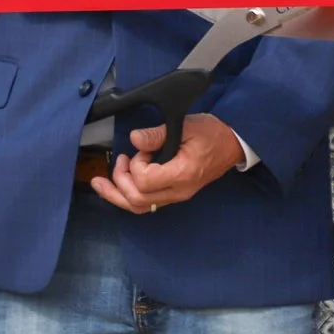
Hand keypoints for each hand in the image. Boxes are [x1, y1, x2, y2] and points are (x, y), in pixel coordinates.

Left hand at [93, 113, 241, 211]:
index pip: (146, 181)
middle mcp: (178, 191)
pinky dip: (127, 196)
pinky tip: (116, 187)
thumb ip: (157, 134)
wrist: (232, 144)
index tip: (142, 150)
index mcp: (182, 174)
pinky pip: (146, 204)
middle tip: (121, 160)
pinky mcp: (173, 194)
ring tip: (101, 183)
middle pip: (137, 200)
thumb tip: (134, 138)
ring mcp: (176, 196)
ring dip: (117, 195)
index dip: (136, 166)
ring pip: (139, 207)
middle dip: (120, 181)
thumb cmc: (212, 133)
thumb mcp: (186, 125)